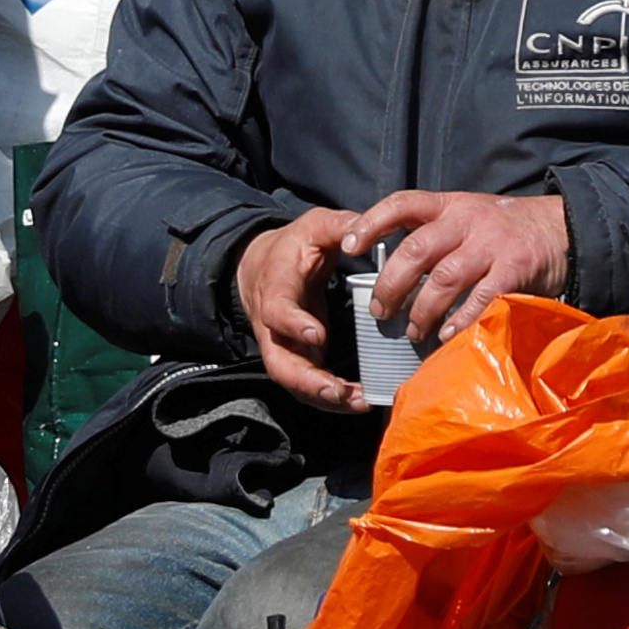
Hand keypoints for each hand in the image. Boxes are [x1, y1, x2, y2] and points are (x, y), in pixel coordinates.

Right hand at [231, 208, 369, 410]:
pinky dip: (332, 399)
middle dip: (307, 382)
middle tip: (337, 392)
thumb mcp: (315, 226)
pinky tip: (360, 400)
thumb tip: (366, 230)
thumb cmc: (294, 247)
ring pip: (294, 382)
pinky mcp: (297, 358)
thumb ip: (340, 226)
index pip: (277, 311)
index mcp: (276, 289)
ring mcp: (283, 347)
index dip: (294, 325)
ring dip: (324, 397)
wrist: (263, 266)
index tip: (318, 335)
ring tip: (359, 402)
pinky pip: (309, 386)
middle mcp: (273, 326)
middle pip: (280, 363)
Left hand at [351, 186, 572, 343]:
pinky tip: (447, 337)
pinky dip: (460, 320)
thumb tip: (391, 270)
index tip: (349, 246)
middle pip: (417, 249)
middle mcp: (468, 221)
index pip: (403, 204)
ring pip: (445, 278)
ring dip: (423, 310)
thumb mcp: (467, 217)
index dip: (372, 223)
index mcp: (450, 205)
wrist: (562, 228)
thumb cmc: (504, 230)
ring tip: (414, 331)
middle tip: (381, 311)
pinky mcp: (515, 269)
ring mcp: (492, 245)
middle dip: (392, 284)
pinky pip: (481, 298)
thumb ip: (434, 234)